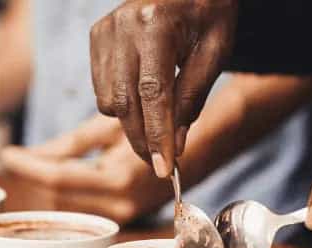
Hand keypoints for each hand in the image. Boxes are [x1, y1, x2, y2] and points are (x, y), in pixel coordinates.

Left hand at [0, 115, 171, 223]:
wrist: (200, 146)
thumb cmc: (153, 125)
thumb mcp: (107, 128)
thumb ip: (65, 145)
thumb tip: (25, 156)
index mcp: (118, 177)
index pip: (59, 179)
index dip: (28, 166)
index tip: (6, 153)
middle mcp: (121, 204)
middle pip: (58, 198)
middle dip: (38, 176)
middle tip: (20, 156)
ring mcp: (125, 216)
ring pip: (68, 207)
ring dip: (52, 187)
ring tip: (41, 164)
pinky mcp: (126, 220)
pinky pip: (84, 209)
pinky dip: (70, 194)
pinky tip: (64, 177)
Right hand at [90, 0, 238, 177]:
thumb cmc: (208, 13)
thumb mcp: (214, 52)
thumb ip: (192, 99)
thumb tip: (174, 146)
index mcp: (156, 23)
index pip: (153, 92)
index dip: (158, 134)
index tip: (165, 167)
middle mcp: (122, 26)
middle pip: (125, 102)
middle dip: (143, 139)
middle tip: (161, 163)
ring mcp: (105, 31)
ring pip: (109, 101)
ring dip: (133, 124)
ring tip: (158, 125)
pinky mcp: (96, 37)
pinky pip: (102, 90)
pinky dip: (122, 105)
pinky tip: (143, 99)